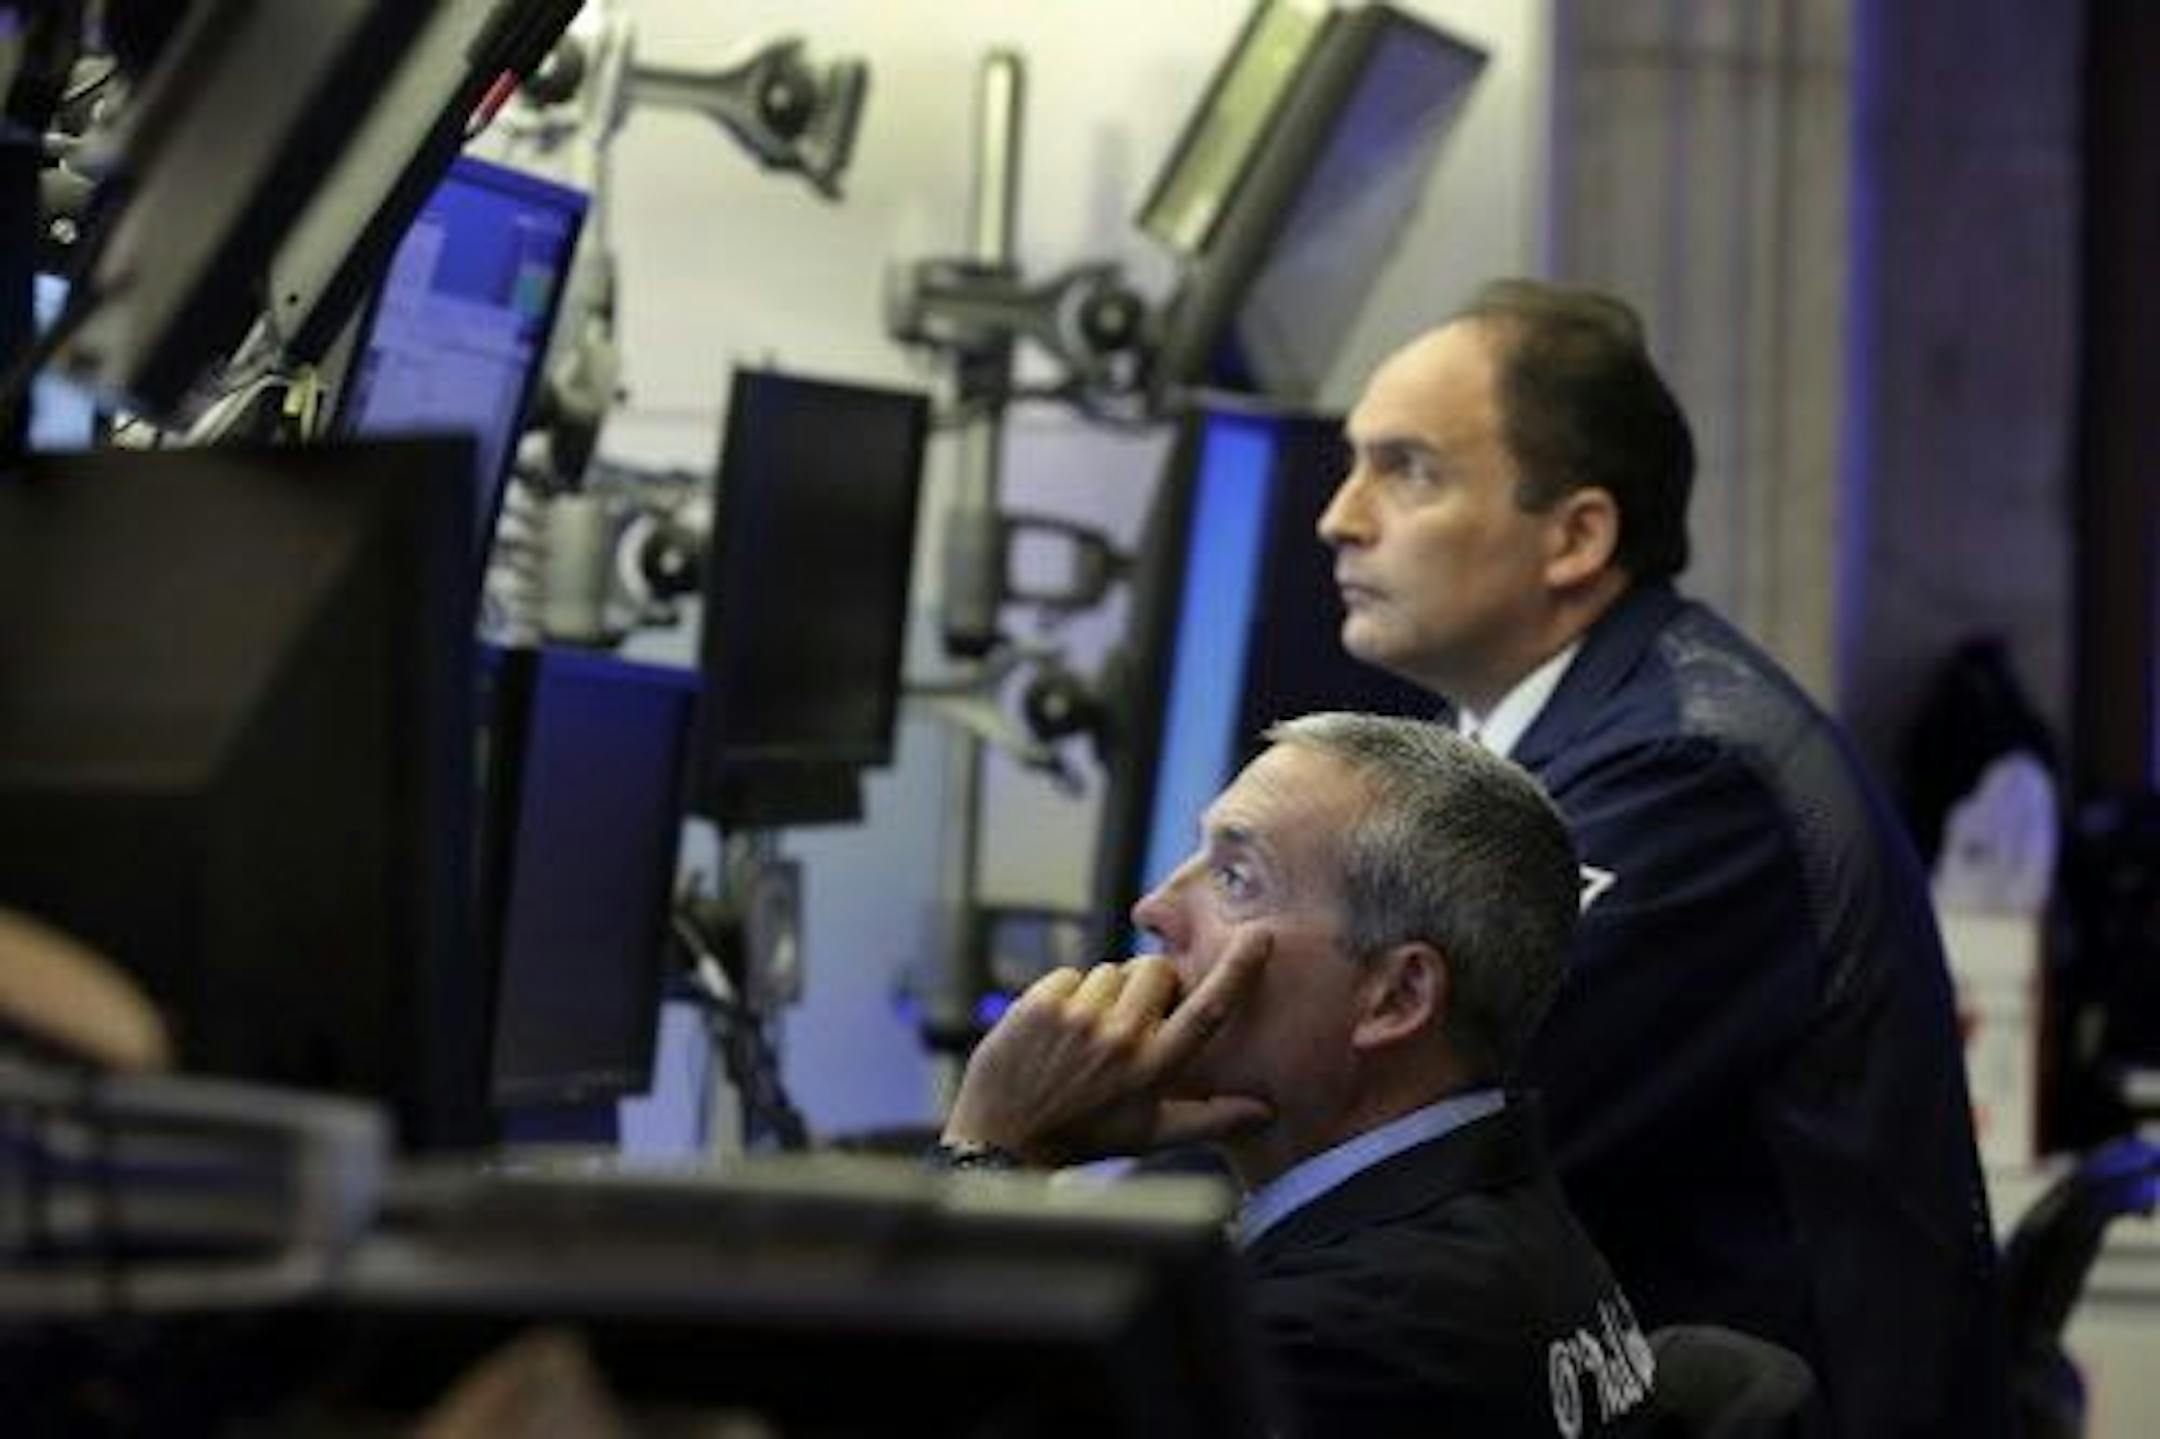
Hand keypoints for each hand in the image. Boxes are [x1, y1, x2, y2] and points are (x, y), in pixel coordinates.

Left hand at [942, 928, 1272, 1166]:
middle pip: (1155, 970)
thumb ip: (1212, 1119)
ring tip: (1087, 1036)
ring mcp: (1077, 1019)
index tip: (1258, 937)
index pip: (1207, 1011)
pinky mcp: (1039, 1004)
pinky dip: (1067, 995)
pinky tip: (1057, 1030)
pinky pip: (1071, 974)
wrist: (1004, 1137)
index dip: (1237, 971)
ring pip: (1111, 971)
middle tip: (1131, 1020)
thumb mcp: (1151, 1136)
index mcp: (1153, 1070)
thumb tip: (1265, 1111)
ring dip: (1106, 994)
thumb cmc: (1085, 1138)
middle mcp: (1119, 1040)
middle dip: (1150, 985)